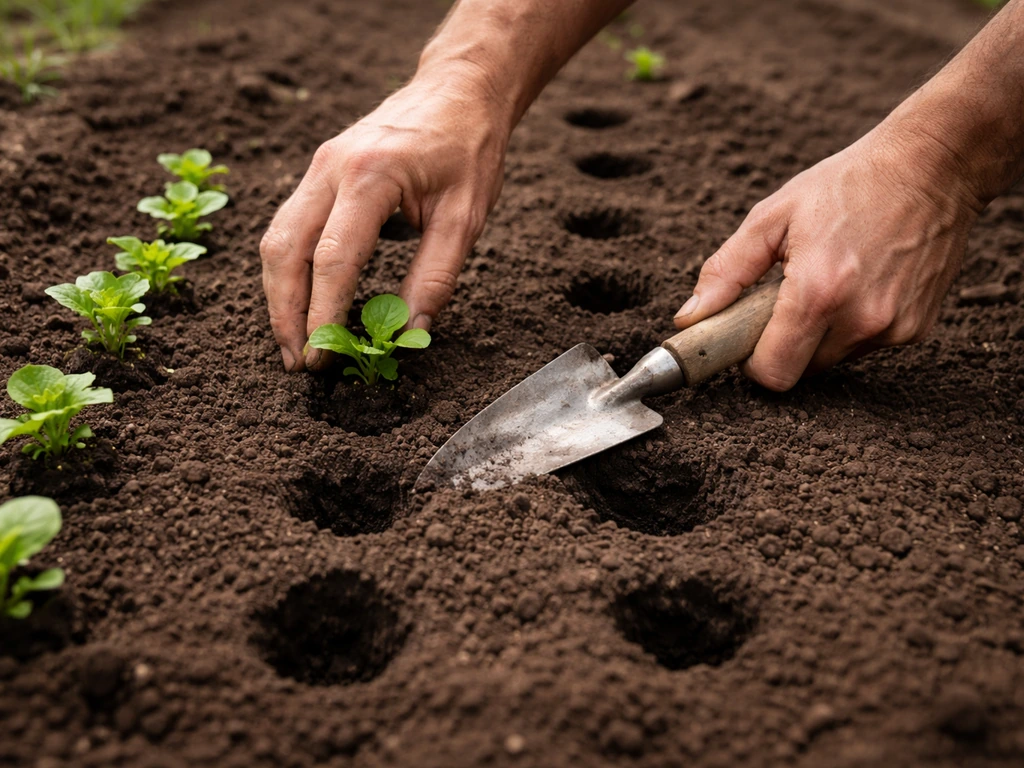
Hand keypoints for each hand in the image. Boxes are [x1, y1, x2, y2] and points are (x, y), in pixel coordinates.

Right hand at [260, 68, 509, 370]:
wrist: (458, 89)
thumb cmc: (468, 149)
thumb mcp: (466, 217)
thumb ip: (436, 277)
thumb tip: (408, 334)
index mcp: (370, 175)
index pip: (333, 258)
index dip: (323, 314)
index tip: (322, 357)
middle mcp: (331, 167)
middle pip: (285, 250)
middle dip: (285, 313)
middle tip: (298, 363)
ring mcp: (318, 166)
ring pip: (276, 238)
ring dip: (278, 295)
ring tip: (293, 343)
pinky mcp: (318, 171)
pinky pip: (288, 225)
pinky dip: (287, 270)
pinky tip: (299, 302)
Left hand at [673, 124, 982, 390]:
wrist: (933, 165)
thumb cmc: (848, 184)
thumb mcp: (772, 217)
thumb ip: (726, 272)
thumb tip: (689, 318)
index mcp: (818, 292)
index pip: (772, 374)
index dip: (752, 361)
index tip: (749, 335)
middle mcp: (861, 319)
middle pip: (800, 370)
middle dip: (784, 343)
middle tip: (787, 297)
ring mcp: (894, 329)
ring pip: (832, 359)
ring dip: (819, 333)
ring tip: (829, 280)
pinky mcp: (917, 329)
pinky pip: (866, 345)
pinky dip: (854, 324)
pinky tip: (861, 281)